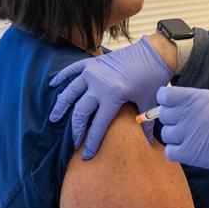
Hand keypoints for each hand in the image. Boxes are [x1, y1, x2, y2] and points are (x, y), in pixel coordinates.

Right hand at [49, 37, 172, 158]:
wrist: (155, 52)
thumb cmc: (154, 78)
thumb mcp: (149, 102)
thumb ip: (144, 123)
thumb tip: (148, 145)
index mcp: (113, 95)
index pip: (98, 125)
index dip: (92, 142)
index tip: (87, 155)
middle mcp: (99, 84)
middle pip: (80, 112)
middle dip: (76, 130)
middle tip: (74, 142)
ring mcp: (93, 71)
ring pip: (71, 92)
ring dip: (61, 106)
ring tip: (54, 118)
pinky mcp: (93, 62)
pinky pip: (72, 69)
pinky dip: (62, 77)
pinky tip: (52, 85)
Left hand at [157, 87, 208, 185]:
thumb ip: (199, 99)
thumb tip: (183, 102)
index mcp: (196, 98)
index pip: (164, 95)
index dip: (167, 100)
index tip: (173, 104)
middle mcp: (188, 114)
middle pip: (164, 115)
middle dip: (173, 118)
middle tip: (187, 122)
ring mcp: (188, 134)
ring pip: (166, 134)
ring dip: (176, 135)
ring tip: (192, 137)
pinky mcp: (190, 154)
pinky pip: (170, 151)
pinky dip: (177, 151)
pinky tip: (190, 149)